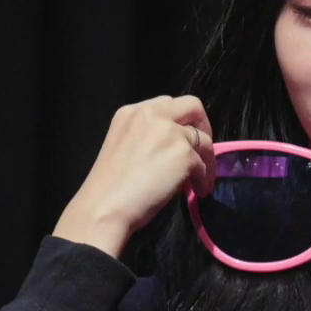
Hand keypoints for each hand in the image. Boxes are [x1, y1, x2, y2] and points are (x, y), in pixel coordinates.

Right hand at [52, 95, 216, 258]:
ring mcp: (169, 132)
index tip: (184, 138)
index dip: (181, 121)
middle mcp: (151, 114)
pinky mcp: (183, 153)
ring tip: (201, 180)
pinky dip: (203, 178)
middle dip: (204, 126)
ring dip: (207, 160)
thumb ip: (148, 136)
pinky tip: (197, 191)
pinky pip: (203, 164)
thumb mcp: (124, 145)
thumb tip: (177, 146)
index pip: (167, 103)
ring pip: (204, 139)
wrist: (104, 207)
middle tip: (204, 149)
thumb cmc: (109, 187)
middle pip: (193, 106)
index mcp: (131, 112)